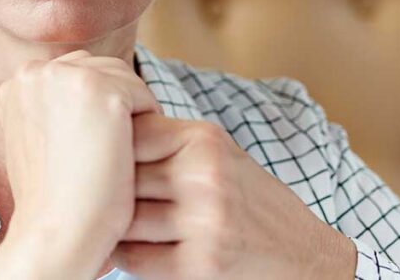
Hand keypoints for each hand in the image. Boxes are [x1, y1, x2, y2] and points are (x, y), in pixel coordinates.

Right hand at [0, 49, 160, 278]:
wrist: (56, 232)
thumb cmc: (51, 198)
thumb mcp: (37, 143)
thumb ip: (50, 111)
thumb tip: (83, 104)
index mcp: (15, 84)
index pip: (71, 74)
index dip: (91, 108)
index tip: (91, 144)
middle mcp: (34, 72)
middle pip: (97, 69)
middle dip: (112, 103)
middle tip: (115, 149)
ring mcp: (65, 77)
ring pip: (120, 77)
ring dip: (130, 111)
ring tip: (125, 152)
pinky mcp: (99, 90)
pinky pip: (142, 94)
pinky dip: (147, 123)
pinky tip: (134, 155)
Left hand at [108, 113, 357, 278]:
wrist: (305, 255)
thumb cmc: (245, 199)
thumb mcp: (215, 154)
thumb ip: (165, 142)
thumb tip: (94, 132)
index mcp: (204, 139)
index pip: (128, 134)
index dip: (109, 152)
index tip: (98, 163)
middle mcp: (206, 175)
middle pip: (121, 178)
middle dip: (105, 191)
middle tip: (95, 198)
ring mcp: (206, 222)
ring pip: (123, 219)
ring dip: (112, 228)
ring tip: (111, 226)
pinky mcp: (202, 265)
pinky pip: (135, 258)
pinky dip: (126, 258)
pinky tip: (134, 252)